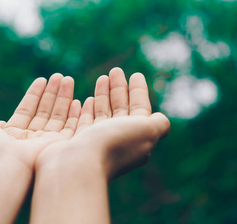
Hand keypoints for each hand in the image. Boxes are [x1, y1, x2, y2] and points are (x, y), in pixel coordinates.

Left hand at [0, 73, 81, 170]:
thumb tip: (1, 125)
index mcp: (12, 136)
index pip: (26, 111)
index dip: (34, 95)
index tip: (42, 80)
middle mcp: (30, 140)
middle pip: (44, 112)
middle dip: (52, 93)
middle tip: (60, 76)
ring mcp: (45, 144)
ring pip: (58, 117)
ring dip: (63, 98)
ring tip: (68, 79)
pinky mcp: (58, 148)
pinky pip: (70, 129)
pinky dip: (74, 115)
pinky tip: (77, 100)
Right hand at [36, 68, 169, 179]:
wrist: (78, 165)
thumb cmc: (113, 143)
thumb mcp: (147, 131)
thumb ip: (158, 123)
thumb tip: (161, 119)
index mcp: (136, 139)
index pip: (140, 111)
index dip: (139, 92)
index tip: (136, 74)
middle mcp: (117, 142)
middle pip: (121, 110)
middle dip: (119, 90)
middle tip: (115, 71)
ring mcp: (95, 143)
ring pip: (102, 114)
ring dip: (103, 95)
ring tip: (102, 78)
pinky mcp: (76, 143)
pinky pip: (84, 122)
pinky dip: (87, 109)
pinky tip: (86, 99)